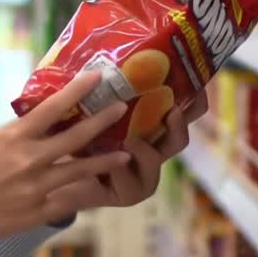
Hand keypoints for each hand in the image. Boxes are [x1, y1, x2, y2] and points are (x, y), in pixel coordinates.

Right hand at [0, 73, 131, 253]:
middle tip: (121, 108)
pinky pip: (69, 199)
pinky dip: (84, 191)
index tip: (95, 77)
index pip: (51, 108)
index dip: (76, 90)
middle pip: (75, 137)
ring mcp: (36, 188)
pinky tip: (98, 187)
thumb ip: (18, 134)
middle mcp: (28, 160)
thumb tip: (42, 121)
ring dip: (105, 161)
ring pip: (80, 170)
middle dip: (101, 121)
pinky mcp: (38, 212)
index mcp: (12, 138)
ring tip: (123, 153)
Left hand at [48, 88, 207, 209]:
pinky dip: (118, 168)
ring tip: (129, 139)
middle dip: (179, 124)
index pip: (183, 113)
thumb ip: (99, 92)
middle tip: (172, 111)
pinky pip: (129, 179)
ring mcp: (146, 175)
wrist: (60, 179)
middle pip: (179, 138)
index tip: (197, 83)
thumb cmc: (75, 137)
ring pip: (155, 159)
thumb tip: (99, 62)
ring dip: (142, 148)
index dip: (195, 100)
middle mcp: (154, 151)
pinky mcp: (131, 194)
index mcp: (151, 127)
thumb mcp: (88, 111)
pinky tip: (110, 161)